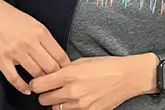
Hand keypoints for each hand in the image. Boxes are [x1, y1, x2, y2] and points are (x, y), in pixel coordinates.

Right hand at [0, 0, 70, 93]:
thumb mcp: (32, 22)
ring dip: (41, 83)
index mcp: (41, 32)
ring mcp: (15, 52)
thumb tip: (54, 53)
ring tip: (43, 86)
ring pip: (35, 74)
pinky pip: (15, 79)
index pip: (60, 55)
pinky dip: (22, 87)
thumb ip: (43, 37)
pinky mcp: (1, 59)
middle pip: (50, 67)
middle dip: (55, 77)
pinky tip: (27, 90)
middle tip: (56, 82)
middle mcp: (30, 42)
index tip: (66, 72)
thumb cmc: (8, 15)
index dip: (65, 67)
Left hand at [31, 55, 156, 109]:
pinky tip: (77, 100)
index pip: (40, 85)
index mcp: (70, 74)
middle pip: (44, 99)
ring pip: (56, 108)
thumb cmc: (108, 66)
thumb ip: (65, 69)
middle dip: (45, 94)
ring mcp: (82, 104)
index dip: (36, 84)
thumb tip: (51, 75)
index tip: (37, 83)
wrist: (128, 77)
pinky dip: (70, 107)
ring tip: (66, 94)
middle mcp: (74, 91)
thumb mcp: (83, 60)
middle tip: (50, 89)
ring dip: (57, 102)